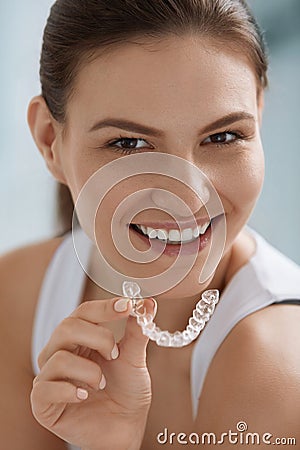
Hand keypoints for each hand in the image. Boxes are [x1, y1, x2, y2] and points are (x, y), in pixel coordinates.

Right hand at [30, 296, 155, 449]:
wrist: (125, 429)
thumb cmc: (125, 391)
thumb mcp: (134, 358)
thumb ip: (137, 330)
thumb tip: (148, 303)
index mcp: (79, 338)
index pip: (84, 312)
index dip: (104, 307)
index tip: (126, 306)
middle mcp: (60, 352)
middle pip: (67, 328)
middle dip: (98, 338)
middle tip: (114, 354)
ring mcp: (49, 376)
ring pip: (59, 358)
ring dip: (89, 370)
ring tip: (102, 383)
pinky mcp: (42, 402)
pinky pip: (46, 388)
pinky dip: (69, 390)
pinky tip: (84, 396)